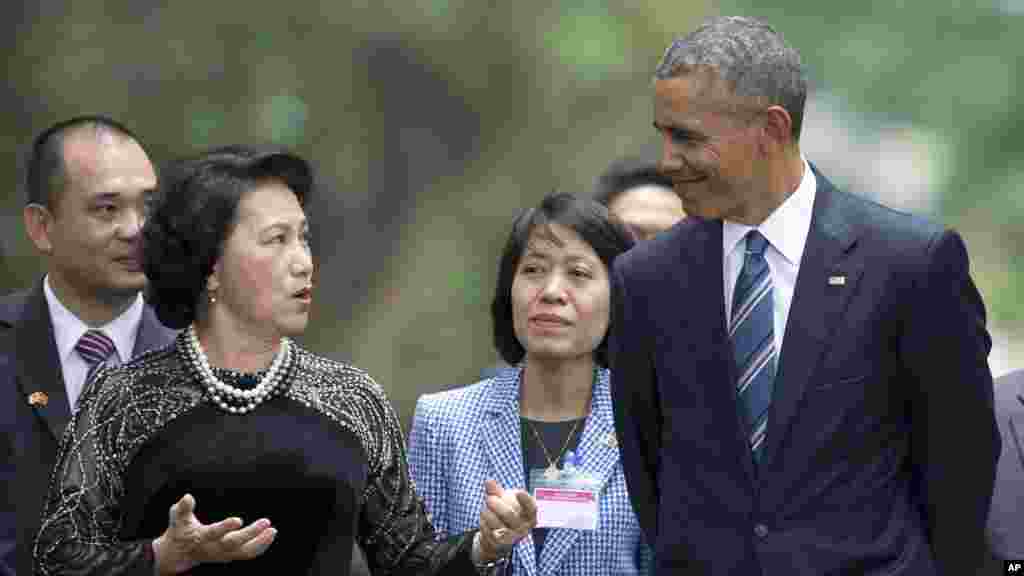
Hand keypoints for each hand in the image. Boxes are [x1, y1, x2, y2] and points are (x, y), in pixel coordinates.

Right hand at [152, 494, 276, 574]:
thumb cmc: (180, 530)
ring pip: (243, 552)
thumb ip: (182, 508)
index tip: (238, 520)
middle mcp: (213, 548)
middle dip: (250, 533)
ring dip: (260, 542)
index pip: (214, 533)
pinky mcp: (229, 556)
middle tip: (266, 522)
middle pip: (233, 543)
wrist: (179, 554)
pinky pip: (247, 554)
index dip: (225, 527)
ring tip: (272, 530)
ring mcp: (222, 554)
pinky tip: (270, 534)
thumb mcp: (177, 517)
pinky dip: (260, 546)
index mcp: (200, 537)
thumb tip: (188, 497)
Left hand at [477, 479, 536, 561]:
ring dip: (488, 514)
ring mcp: (514, 535)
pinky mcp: (502, 542)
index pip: (530, 507)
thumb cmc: (506, 510)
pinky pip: (490, 532)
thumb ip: (496, 490)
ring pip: (497, 524)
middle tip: (488, 498)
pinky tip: (484, 519)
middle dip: (497, 505)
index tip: (518, 492)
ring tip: (484, 508)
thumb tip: (488, 481)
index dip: (525, 500)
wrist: (501, 532)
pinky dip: (484, 523)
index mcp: (529, 513)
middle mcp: (524, 525)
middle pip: (509, 514)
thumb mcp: (504, 499)